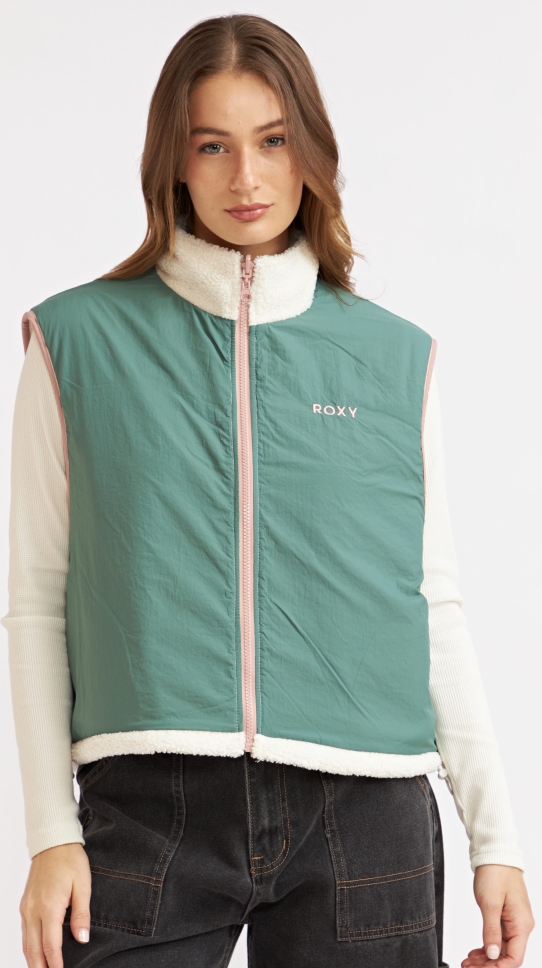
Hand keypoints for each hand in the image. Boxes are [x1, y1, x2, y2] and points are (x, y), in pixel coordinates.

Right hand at [20, 843, 90, 967]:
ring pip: (26, 943)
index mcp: (49, 907)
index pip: (50, 945)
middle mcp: (33, 910)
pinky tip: (36, 953)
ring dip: (33, 960)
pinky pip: (25, 932)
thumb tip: (82, 939)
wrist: (52, 841)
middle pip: (33, 950)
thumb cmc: (70, 861)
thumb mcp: (83, 885)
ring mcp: (26, 908)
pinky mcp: (24, 904)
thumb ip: (82, 913)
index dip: (55, 964)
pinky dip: (29, 947)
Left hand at [461, 864, 534, 966]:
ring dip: (486, 957)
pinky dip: (487, 946)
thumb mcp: (489, 904)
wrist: (495, 854)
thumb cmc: (495, 873)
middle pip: (507, 956)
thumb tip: (492, 955)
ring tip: (468, 961)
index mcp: (521, 924)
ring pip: (501, 949)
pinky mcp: (507, 917)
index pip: (514, 958)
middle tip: (468, 966)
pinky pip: (499, 938)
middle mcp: (521, 925)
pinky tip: (475, 951)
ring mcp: (514, 921)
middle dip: (488, 965)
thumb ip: (491, 931)